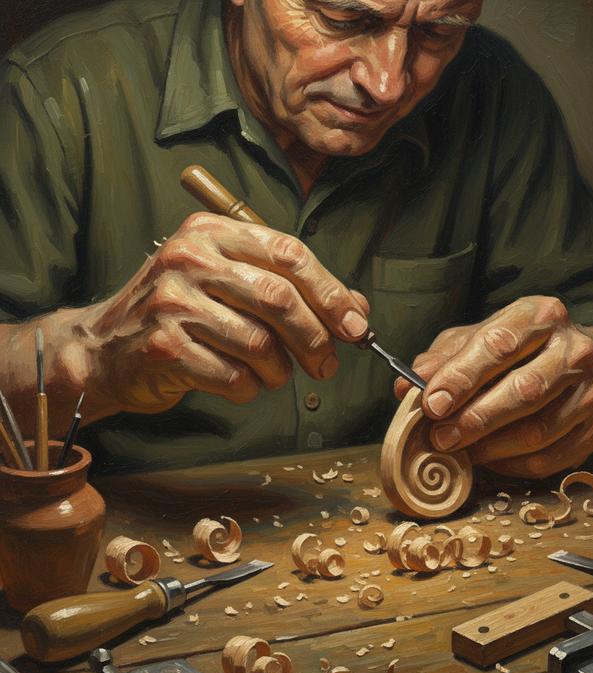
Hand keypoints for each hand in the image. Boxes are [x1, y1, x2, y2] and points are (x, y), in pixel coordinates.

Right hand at [75, 213, 369, 416]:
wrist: (106, 348)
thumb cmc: (181, 313)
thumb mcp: (231, 283)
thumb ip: (290, 289)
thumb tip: (356, 309)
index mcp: (212, 233)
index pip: (290, 254)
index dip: (331, 293)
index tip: (355, 326)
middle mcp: (189, 258)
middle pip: (280, 299)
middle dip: (315, 339)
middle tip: (328, 364)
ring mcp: (172, 301)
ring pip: (260, 343)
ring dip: (281, 371)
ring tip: (276, 375)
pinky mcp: (164, 346)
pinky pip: (234, 376)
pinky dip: (250, 388)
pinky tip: (242, 384)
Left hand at [394, 297, 592, 478]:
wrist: (572, 364)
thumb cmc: (513, 351)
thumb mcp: (473, 341)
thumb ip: (441, 360)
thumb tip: (407, 385)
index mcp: (540, 315)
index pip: (500, 344)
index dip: (462, 377)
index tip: (431, 403)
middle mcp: (574, 348)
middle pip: (525, 389)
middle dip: (476, 418)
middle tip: (439, 438)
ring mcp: (591, 390)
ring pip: (539, 429)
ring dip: (492, 447)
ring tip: (460, 451)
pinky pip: (552, 457)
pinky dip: (514, 464)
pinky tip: (490, 460)